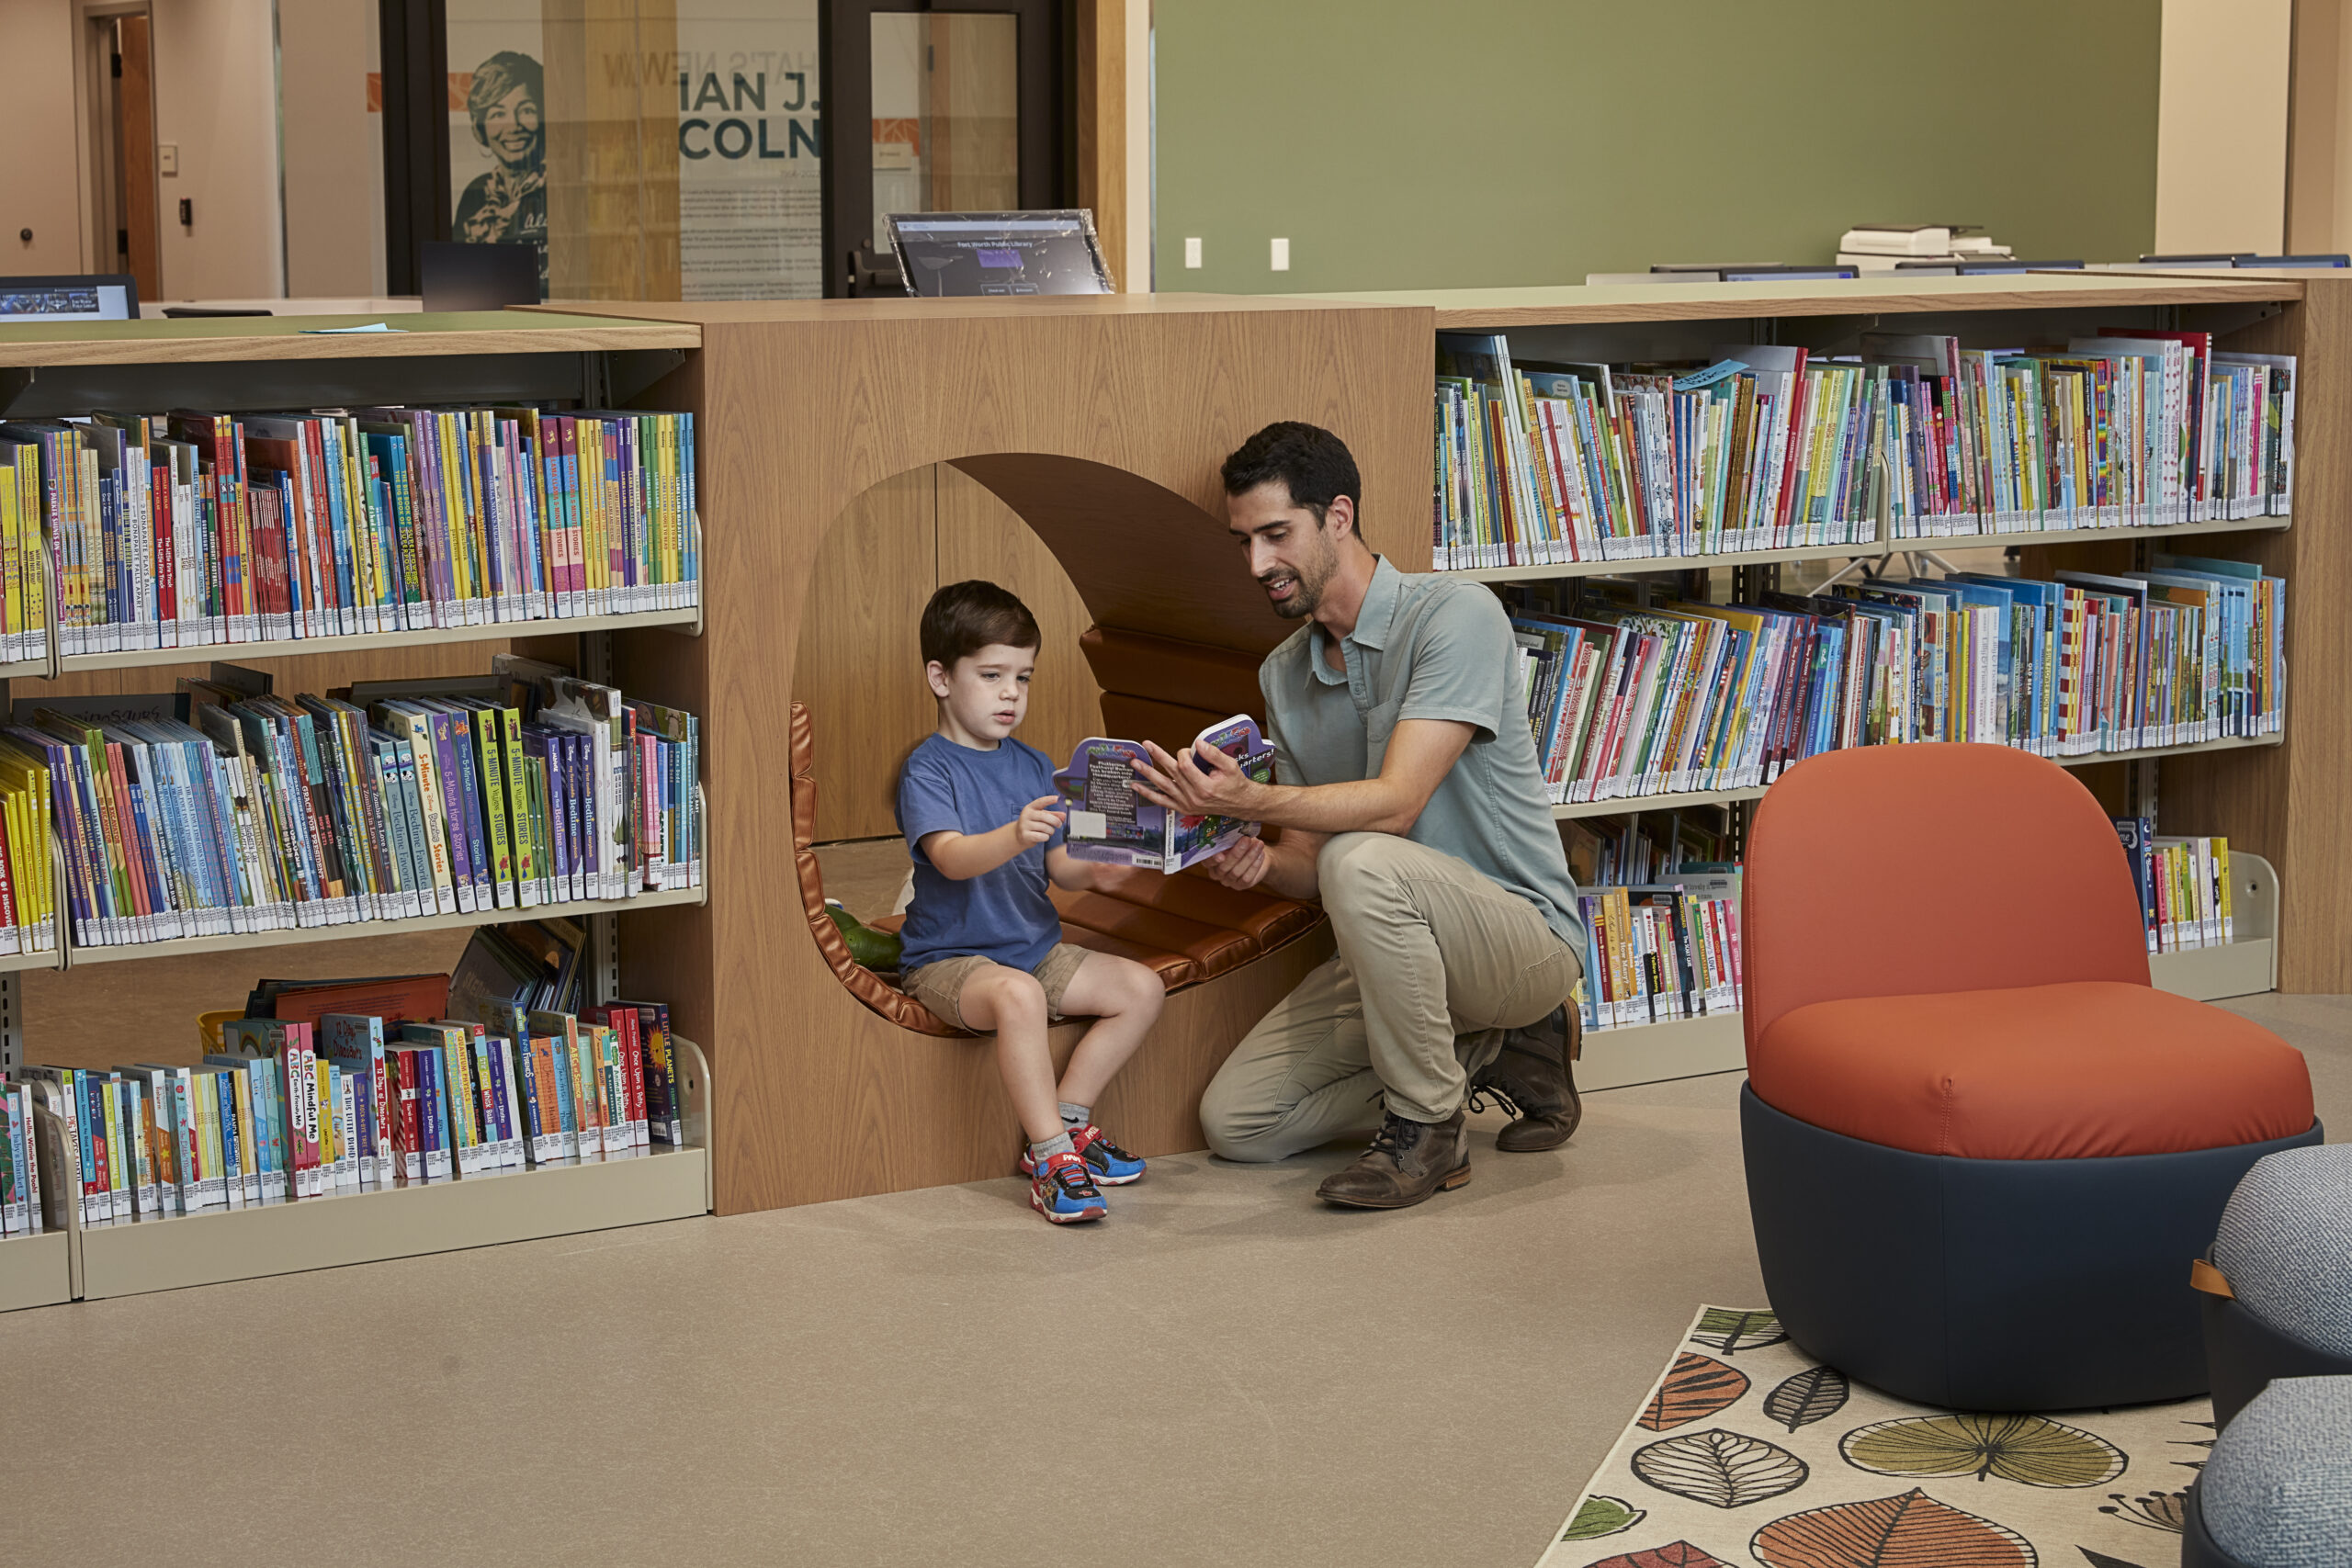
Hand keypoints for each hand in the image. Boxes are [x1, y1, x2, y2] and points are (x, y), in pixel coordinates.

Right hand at [1013, 795, 1063, 846]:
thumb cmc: (1033, 824)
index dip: (1049, 800)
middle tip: (1059, 824)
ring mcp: (1024, 825)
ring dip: (1051, 831)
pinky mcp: (1025, 835)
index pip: (1040, 802)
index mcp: (1030, 808)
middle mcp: (1026, 815)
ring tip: (1049, 831)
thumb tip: (1064, 815)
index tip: (1057, 798)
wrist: (1019, 835)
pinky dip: (1046, 837)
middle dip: (1055, 821)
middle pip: (1045, 816)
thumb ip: (1053, 815)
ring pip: (1045, 827)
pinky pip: (1041, 836)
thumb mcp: (1042, 817)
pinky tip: (1044, 836)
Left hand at [1134, 739, 1259, 818]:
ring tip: (1135, 763)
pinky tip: (1137, 786)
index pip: (1185, 765)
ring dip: (1148, 774)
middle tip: (1146, 745)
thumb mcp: (1230, 765)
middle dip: (1158, 756)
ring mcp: (1187, 803)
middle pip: (1171, 772)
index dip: (1184, 754)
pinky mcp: (1183, 808)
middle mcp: (1193, 796)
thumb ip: (1213, 754)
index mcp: (1205, 786)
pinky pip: (1163, 801)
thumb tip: (1198, 743)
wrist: (1240, 804)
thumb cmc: (1235, 784)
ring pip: (1163, 786)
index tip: (1188, 750)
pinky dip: (1149, 794)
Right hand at [1202, 835, 1268, 890]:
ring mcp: (1228, 881)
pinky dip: (1255, 865)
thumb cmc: (1241, 841)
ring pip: (1236, 872)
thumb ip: (1230, 836)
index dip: (1212, 859)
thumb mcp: (1234, 837)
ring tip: (1259, 844)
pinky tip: (1261, 855)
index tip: (1221, 855)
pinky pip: (1246, 878)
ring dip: (1249, 857)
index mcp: (1210, 860)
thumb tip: (1233, 829)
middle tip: (1246, 839)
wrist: (1256, 851)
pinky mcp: (1240, 886)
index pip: (1207, 861)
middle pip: (1223, 867)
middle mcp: (1216, 873)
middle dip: (1236, 853)